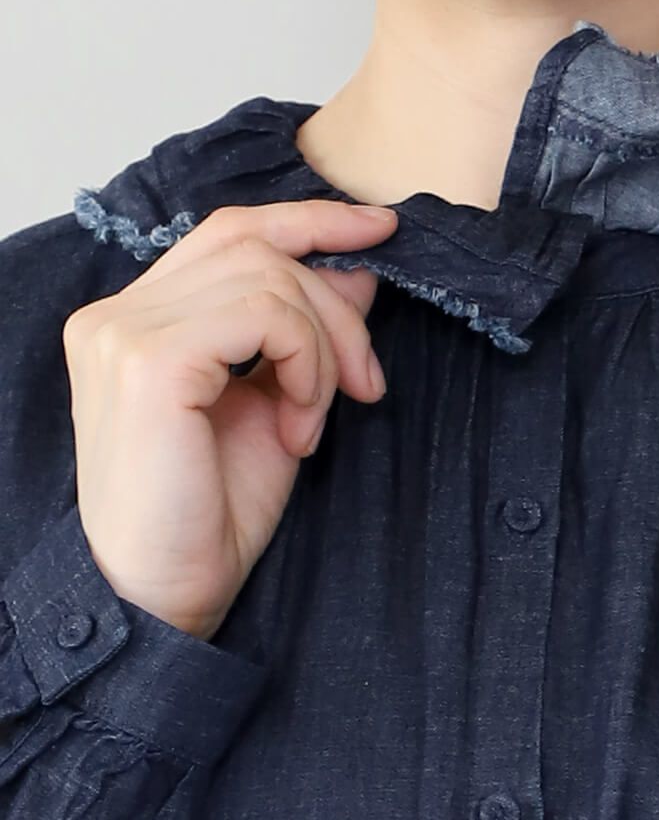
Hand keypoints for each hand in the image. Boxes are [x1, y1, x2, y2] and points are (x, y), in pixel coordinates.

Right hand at [62, 200, 396, 640]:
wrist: (164, 599)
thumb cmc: (211, 512)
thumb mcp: (278, 400)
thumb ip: (304, 330)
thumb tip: (357, 269)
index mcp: (138, 318)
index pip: (229, 232)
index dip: (308, 220)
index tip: (380, 229)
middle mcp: (118, 313)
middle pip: (255, 244)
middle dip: (333, 300)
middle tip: (367, 377)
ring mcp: (126, 331)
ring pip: (269, 277)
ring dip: (323, 345)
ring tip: (317, 418)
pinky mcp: (149, 360)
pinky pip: (265, 315)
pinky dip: (306, 362)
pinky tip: (299, 426)